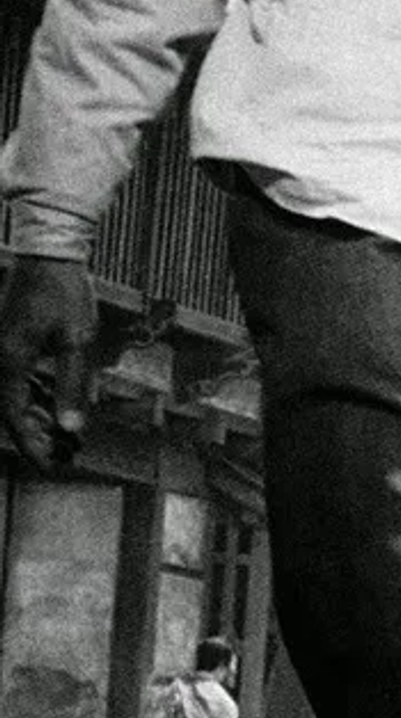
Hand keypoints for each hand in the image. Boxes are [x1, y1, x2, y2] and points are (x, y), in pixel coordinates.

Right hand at [0, 256, 98, 468]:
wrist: (49, 252)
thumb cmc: (63, 292)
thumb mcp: (75, 341)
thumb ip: (72, 386)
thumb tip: (72, 427)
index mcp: (9, 362)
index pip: (15, 417)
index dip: (33, 445)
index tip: (51, 465)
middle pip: (12, 410)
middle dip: (36, 434)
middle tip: (62, 454)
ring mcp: (1, 350)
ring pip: (14, 396)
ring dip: (36, 415)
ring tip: (63, 433)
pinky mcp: (9, 342)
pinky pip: (17, 378)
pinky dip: (34, 395)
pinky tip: (54, 402)